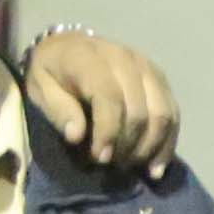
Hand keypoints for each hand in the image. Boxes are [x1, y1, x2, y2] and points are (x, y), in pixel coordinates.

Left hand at [18, 29, 179, 172]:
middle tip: (113, 165)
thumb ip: (58, 109)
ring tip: (133, 167)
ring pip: (162, 113)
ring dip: (151, 147)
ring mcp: (146, 67)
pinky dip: (167, 142)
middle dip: (128, 145)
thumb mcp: (40, 87)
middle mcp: (124, 58)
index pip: (110, 97)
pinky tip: (156, 167)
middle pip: (140, 109)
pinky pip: (172, 113)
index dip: (108, 132)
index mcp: (90, 58)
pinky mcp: (159, 78)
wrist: (70, 46)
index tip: (101, 159)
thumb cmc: (53, 72)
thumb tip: (76, 136)